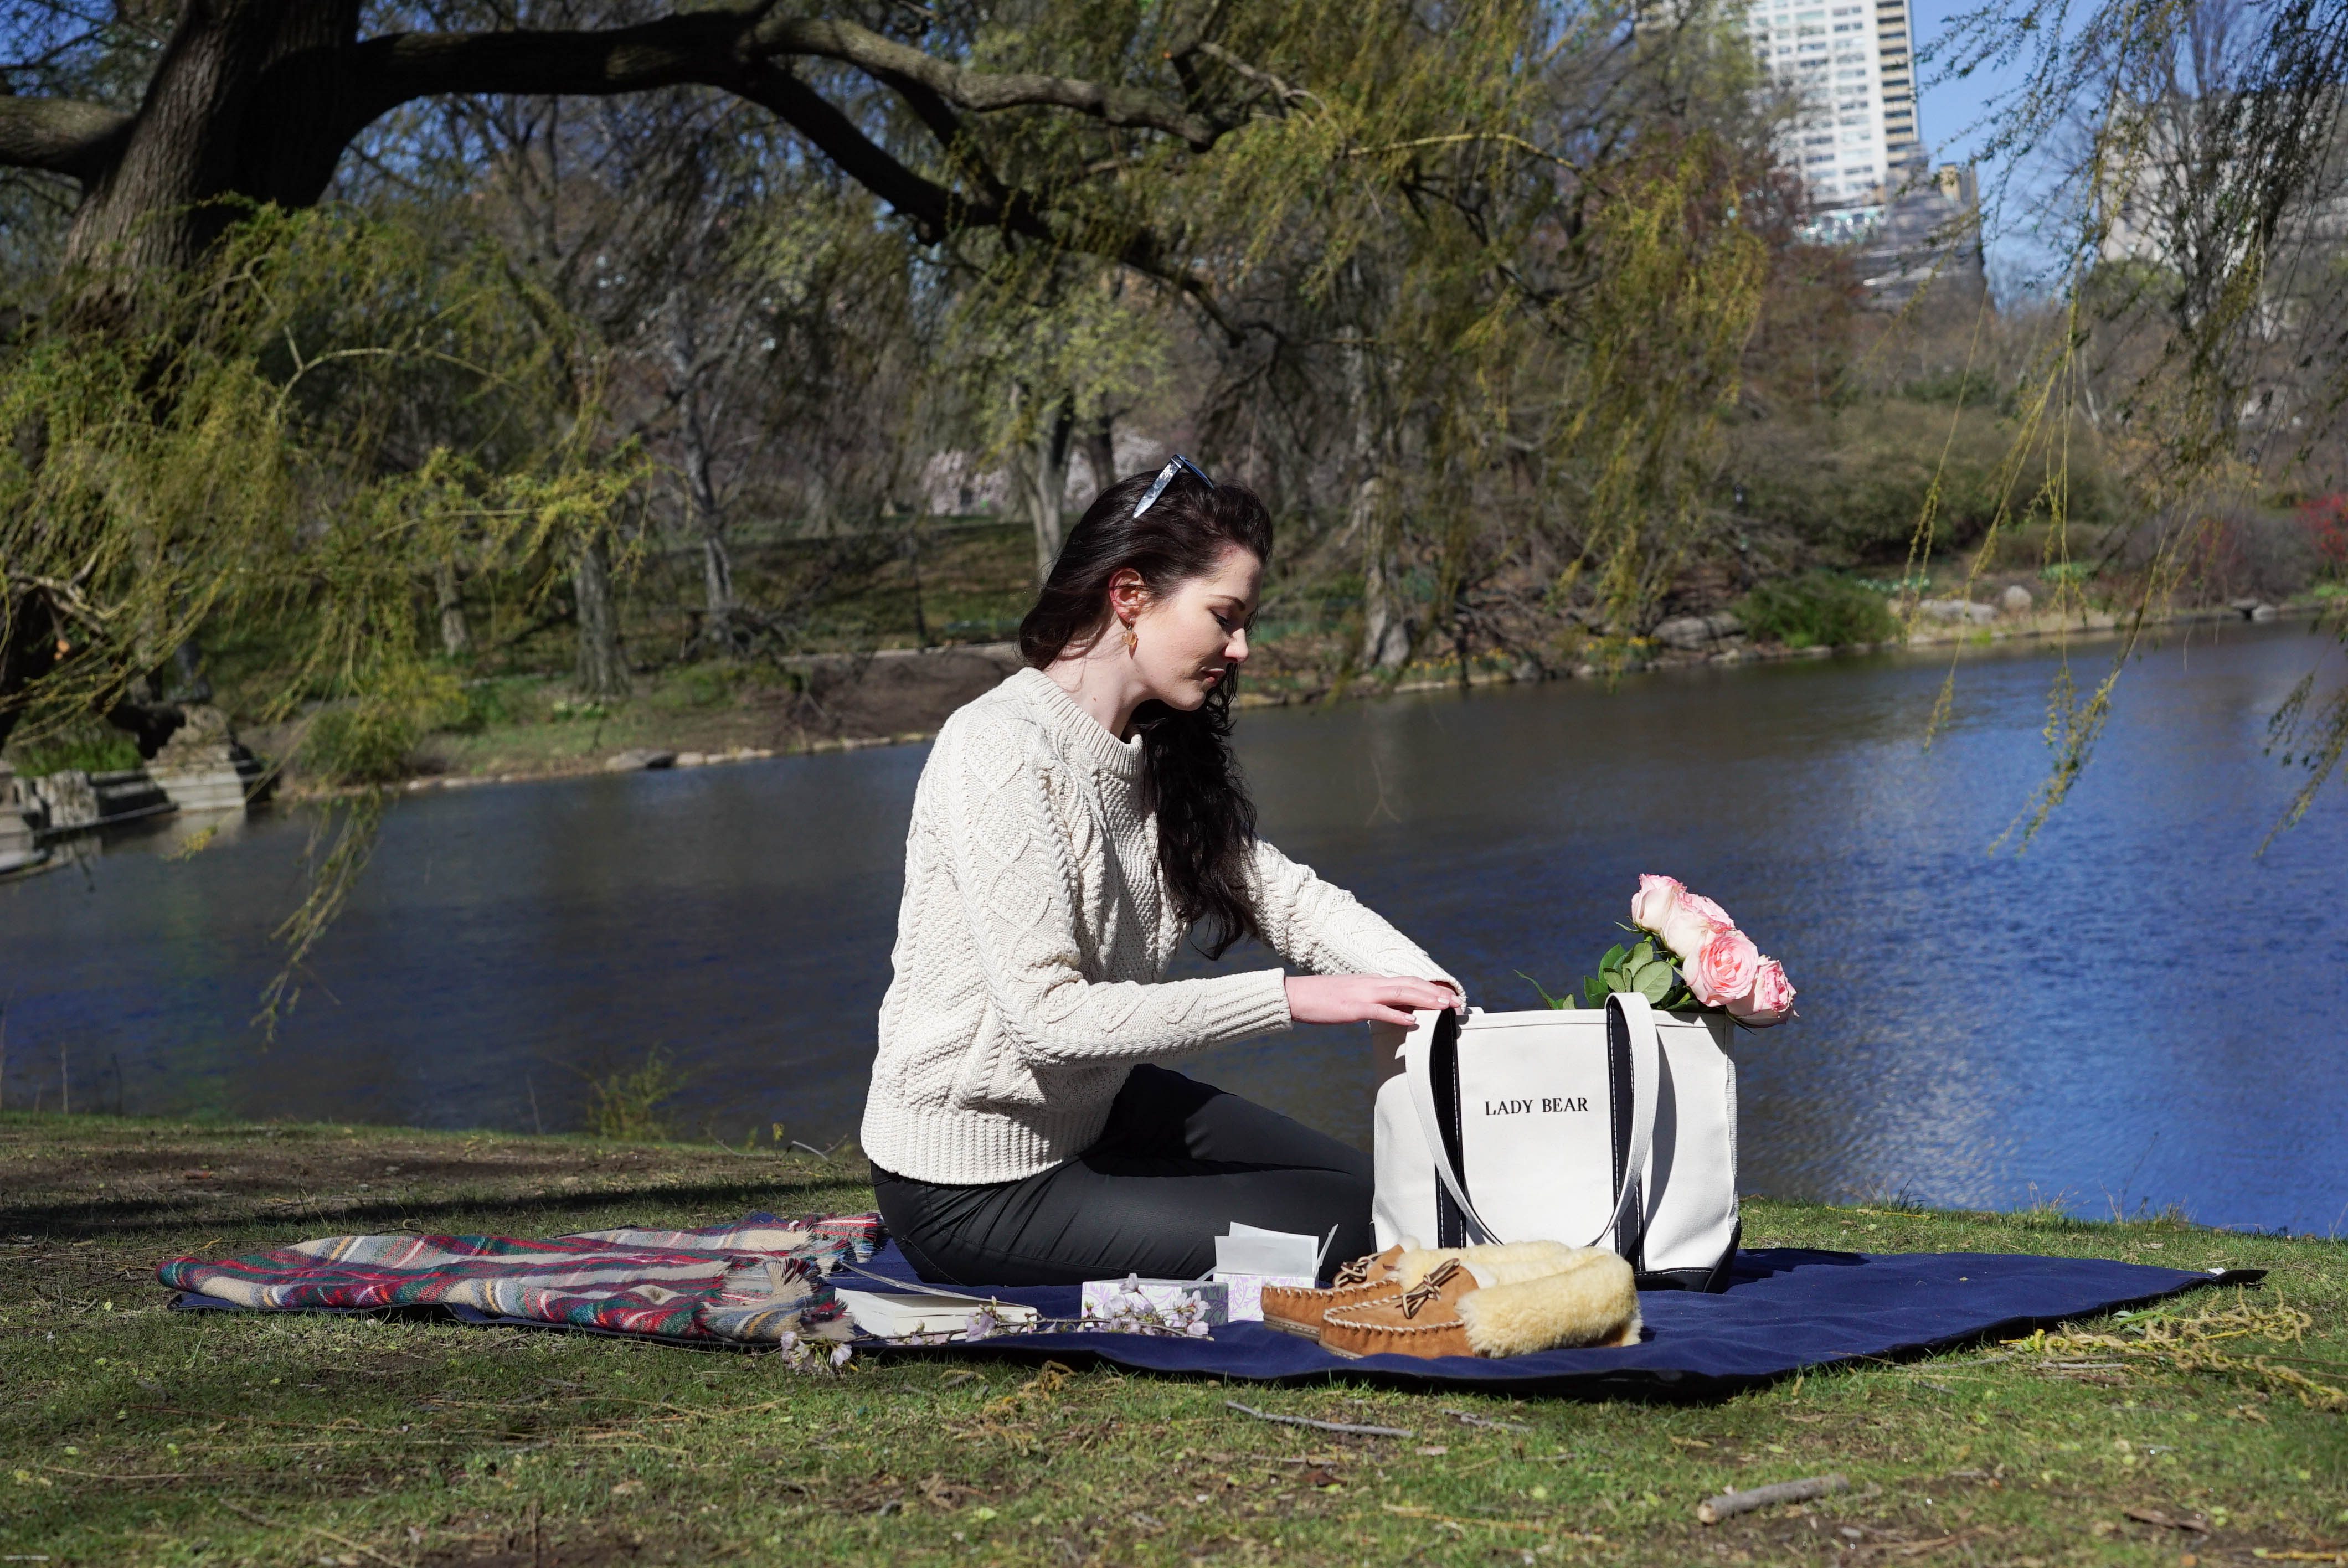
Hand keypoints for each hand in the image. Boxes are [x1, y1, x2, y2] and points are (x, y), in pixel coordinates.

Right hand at [1284, 974, 1462, 1027]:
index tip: (1448, 997)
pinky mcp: (1353, 1008)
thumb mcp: (1353, 996)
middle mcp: (1372, 983)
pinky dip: (1398, 1016)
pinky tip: (1412, 1021)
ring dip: (1426, 1000)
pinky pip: (1379, 1011)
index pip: (1408, 981)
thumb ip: (1375, 1000)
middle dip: (1436, 993)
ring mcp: (1363, 994)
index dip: (1431, 988)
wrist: (1297, 995)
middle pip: (1411, 985)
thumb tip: (1395, 1010)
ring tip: (1444, 1007)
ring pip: (1402, 994)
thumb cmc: (1323, 998)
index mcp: (1373, 981)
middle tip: (1456, 1003)